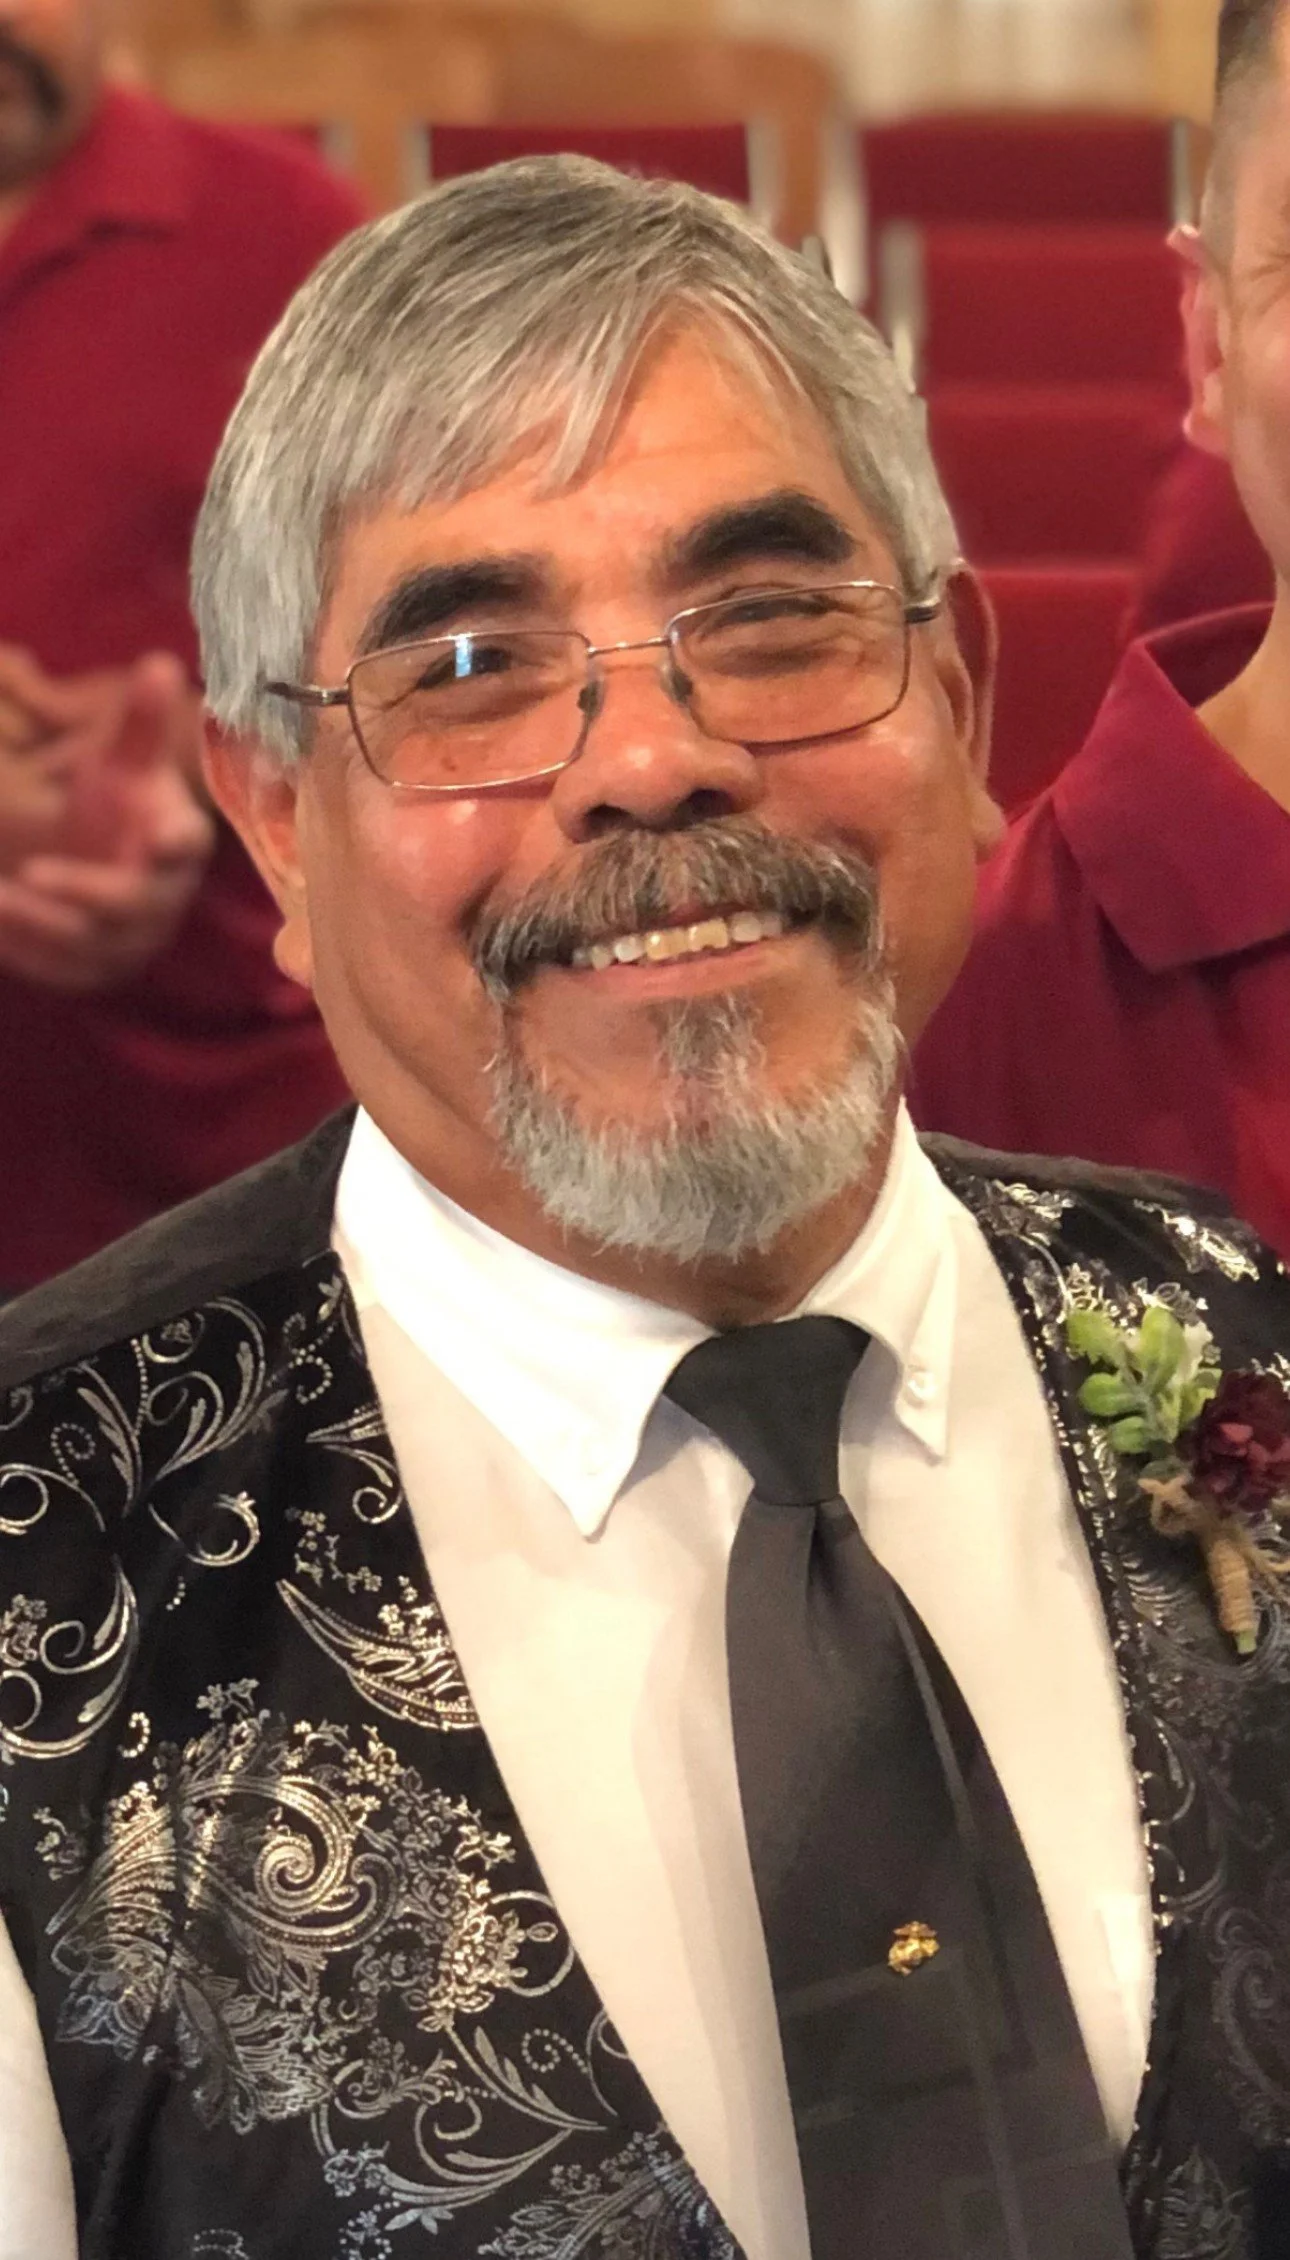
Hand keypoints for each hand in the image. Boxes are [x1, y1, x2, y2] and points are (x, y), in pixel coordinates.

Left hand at [0, 652, 214, 991]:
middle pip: (134, 905)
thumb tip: (159, 663)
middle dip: (83, 891)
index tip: (159, 838)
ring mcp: (131, 939)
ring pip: (91, 942)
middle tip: (31, 873)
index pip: (186, 844)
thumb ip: (140, 722)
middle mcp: (163, 897)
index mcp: (178, 842)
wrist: (100, 869)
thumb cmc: (114, 808)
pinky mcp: (95, 968)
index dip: (175, 843)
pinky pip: (63, 969)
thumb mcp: (121, 763)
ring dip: (40, 922)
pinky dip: (26, 949)